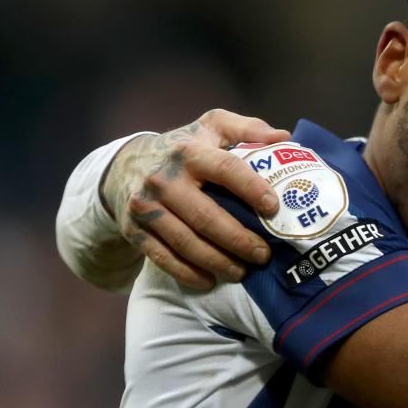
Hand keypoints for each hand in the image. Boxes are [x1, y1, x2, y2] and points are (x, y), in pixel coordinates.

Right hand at [102, 109, 290, 288]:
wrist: (124, 165)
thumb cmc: (183, 147)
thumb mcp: (212, 127)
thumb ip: (248, 129)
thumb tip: (283, 137)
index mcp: (189, 152)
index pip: (226, 169)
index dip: (252, 189)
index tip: (274, 208)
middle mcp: (164, 179)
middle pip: (207, 217)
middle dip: (239, 241)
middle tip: (264, 255)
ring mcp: (146, 207)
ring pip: (186, 243)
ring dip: (218, 262)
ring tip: (243, 272)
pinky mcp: (134, 230)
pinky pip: (164, 258)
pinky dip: (188, 273)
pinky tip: (210, 280)